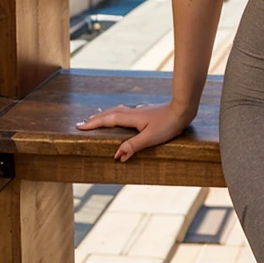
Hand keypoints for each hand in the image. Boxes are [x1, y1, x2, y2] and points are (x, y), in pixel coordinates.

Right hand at [75, 102, 193, 161]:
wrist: (183, 109)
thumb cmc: (168, 124)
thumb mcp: (150, 138)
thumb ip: (133, 146)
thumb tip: (117, 155)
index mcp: (131, 118)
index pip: (108, 120)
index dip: (94, 124)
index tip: (80, 127)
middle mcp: (133, 112)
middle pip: (110, 114)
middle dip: (96, 119)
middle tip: (83, 123)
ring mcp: (140, 111)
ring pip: (118, 112)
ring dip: (106, 116)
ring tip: (97, 119)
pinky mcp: (146, 112)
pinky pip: (126, 112)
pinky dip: (117, 114)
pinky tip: (122, 117)